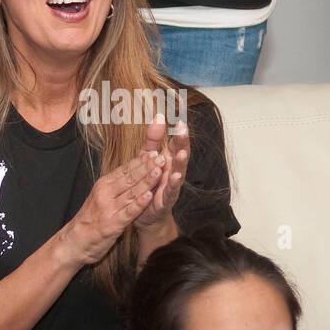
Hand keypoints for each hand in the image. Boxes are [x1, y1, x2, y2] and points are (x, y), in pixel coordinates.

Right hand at [60, 150, 161, 264]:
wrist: (73, 242)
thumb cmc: (89, 220)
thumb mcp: (99, 197)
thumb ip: (114, 186)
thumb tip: (131, 172)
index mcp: (103, 185)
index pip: (125, 170)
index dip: (140, 161)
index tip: (154, 152)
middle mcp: (105, 194)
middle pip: (129, 178)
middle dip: (147, 167)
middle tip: (161, 157)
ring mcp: (108, 208)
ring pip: (131, 192)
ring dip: (146, 181)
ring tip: (159, 171)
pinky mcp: (112, 224)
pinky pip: (128, 211)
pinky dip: (139, 203)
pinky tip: (149, 196)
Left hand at [134, 114, 189, 234]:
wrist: (146, 212)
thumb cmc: (149, 182)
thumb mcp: (147, 158)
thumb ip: (152, 139)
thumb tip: (158, 116)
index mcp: (167, 160)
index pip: (175, 144)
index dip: (178, 133)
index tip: (180, 121)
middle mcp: (172, 171)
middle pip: (179, 155)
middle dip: (182, 143)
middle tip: (183, 131)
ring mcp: (171, 185)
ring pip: (178, 172)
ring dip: (180, 163)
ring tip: (181, 153)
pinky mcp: (166, 199)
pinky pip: (171, 190)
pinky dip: (173, 183)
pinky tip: (175, 176)